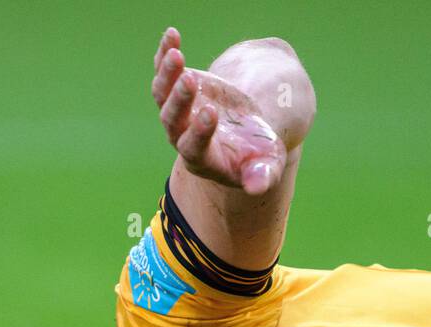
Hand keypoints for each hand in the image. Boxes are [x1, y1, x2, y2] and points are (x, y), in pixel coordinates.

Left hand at [151, 28, 287, 195]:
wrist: (248, 132)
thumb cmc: (259, 154)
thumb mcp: (267, 166)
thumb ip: (262, 177)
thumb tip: (257, 186)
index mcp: (203, 159)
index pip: (193, 147)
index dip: (199, 131)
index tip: (210, 112)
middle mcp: (182, 136)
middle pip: (172, 119)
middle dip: (179, 99)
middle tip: (190, 79)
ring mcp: (177, 111)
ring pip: (163, 93)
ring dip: (168, 73)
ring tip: (177, 54)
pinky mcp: (177, 89)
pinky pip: (165, 71)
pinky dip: (166, 53)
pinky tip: (172, 35)